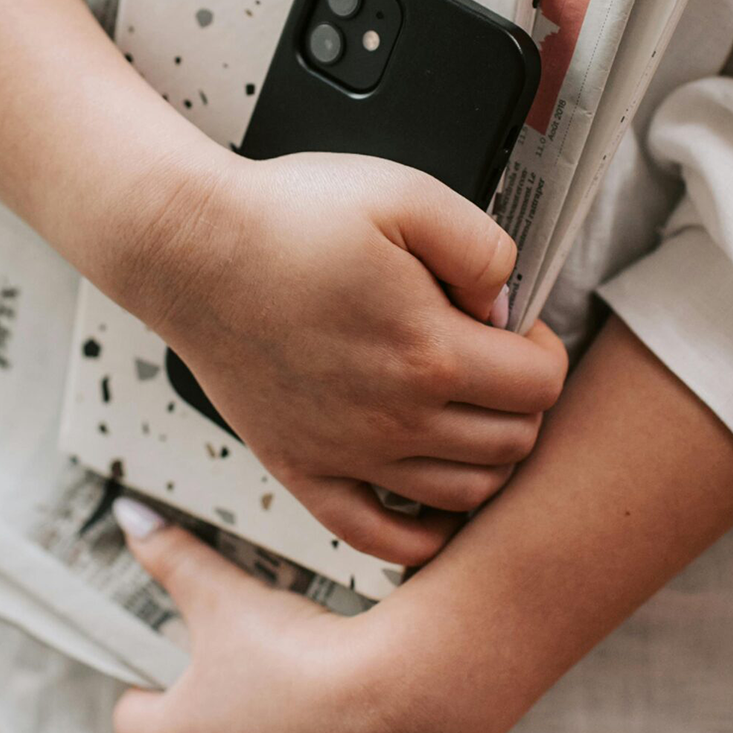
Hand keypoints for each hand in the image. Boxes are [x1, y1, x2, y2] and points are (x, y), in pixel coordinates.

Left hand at [111, 501, 482, 732]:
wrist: (400, 703)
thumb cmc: (297, 653)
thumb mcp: (225, 592)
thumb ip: (172, 557)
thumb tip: (129, 517)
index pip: (132, 718)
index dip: (151, 682)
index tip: (178, 655)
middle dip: (209, 711)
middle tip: (242, 661)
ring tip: (294, 689)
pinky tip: (340, 724)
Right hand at [117, 149, 567, 564]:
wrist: (189, 248)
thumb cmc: (283, 217)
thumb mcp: (404, 194)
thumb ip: (482, 246)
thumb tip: (507, 302)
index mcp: (429, 352)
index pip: (541, 384)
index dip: (544, 348)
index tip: (518, 328)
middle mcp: (394, 419)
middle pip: (513, 444)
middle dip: (522, 402)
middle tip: (496, 363)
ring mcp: (347, 454)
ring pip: (464, 494)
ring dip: (486, 459)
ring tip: (468, 414)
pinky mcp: (302, 471)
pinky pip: (380, 537)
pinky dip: (420, 532)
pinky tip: (428, 498)